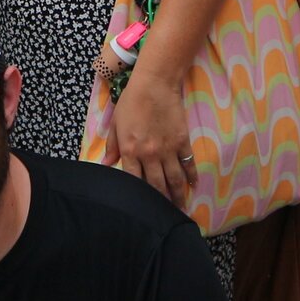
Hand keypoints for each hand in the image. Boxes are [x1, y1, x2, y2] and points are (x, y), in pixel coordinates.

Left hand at [100, 68, 197, 205]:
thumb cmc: (132, 101)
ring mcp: (168, 149)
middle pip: (157, 186)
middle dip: (161, 203)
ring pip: (174, 179)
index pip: (134, 182)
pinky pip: (188, 163)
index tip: (142, 208)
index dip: (139, 197)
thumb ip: (112, 146)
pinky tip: (193, 185)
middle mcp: (149, 155)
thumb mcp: (116, 123)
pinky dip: (191, 175)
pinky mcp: (182, 141)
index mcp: (131, 151)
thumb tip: (106, 164)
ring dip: (178, 195)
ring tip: (181, 209)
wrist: (155, 84)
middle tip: (165, 216)